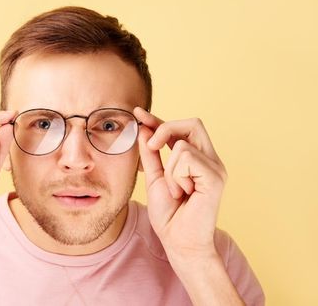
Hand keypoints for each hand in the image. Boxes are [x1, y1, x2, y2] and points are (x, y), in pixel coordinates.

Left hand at [134, 107, 227, 261]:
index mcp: (197, 158)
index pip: (180, 129)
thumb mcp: (155, 177)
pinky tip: (183, 193)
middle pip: (192, 123)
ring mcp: (215, 167)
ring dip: (169, 169)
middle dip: (165, 129)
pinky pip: (186, 159)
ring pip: (183, 144)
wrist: (178, 241)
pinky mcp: (216, 176)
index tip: (138, 114)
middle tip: (153, 147)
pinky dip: (176, 177)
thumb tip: (143, 129)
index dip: (159, 120)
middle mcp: (210, 159)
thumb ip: (151, 154)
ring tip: (175, 190)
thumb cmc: (170, 214)